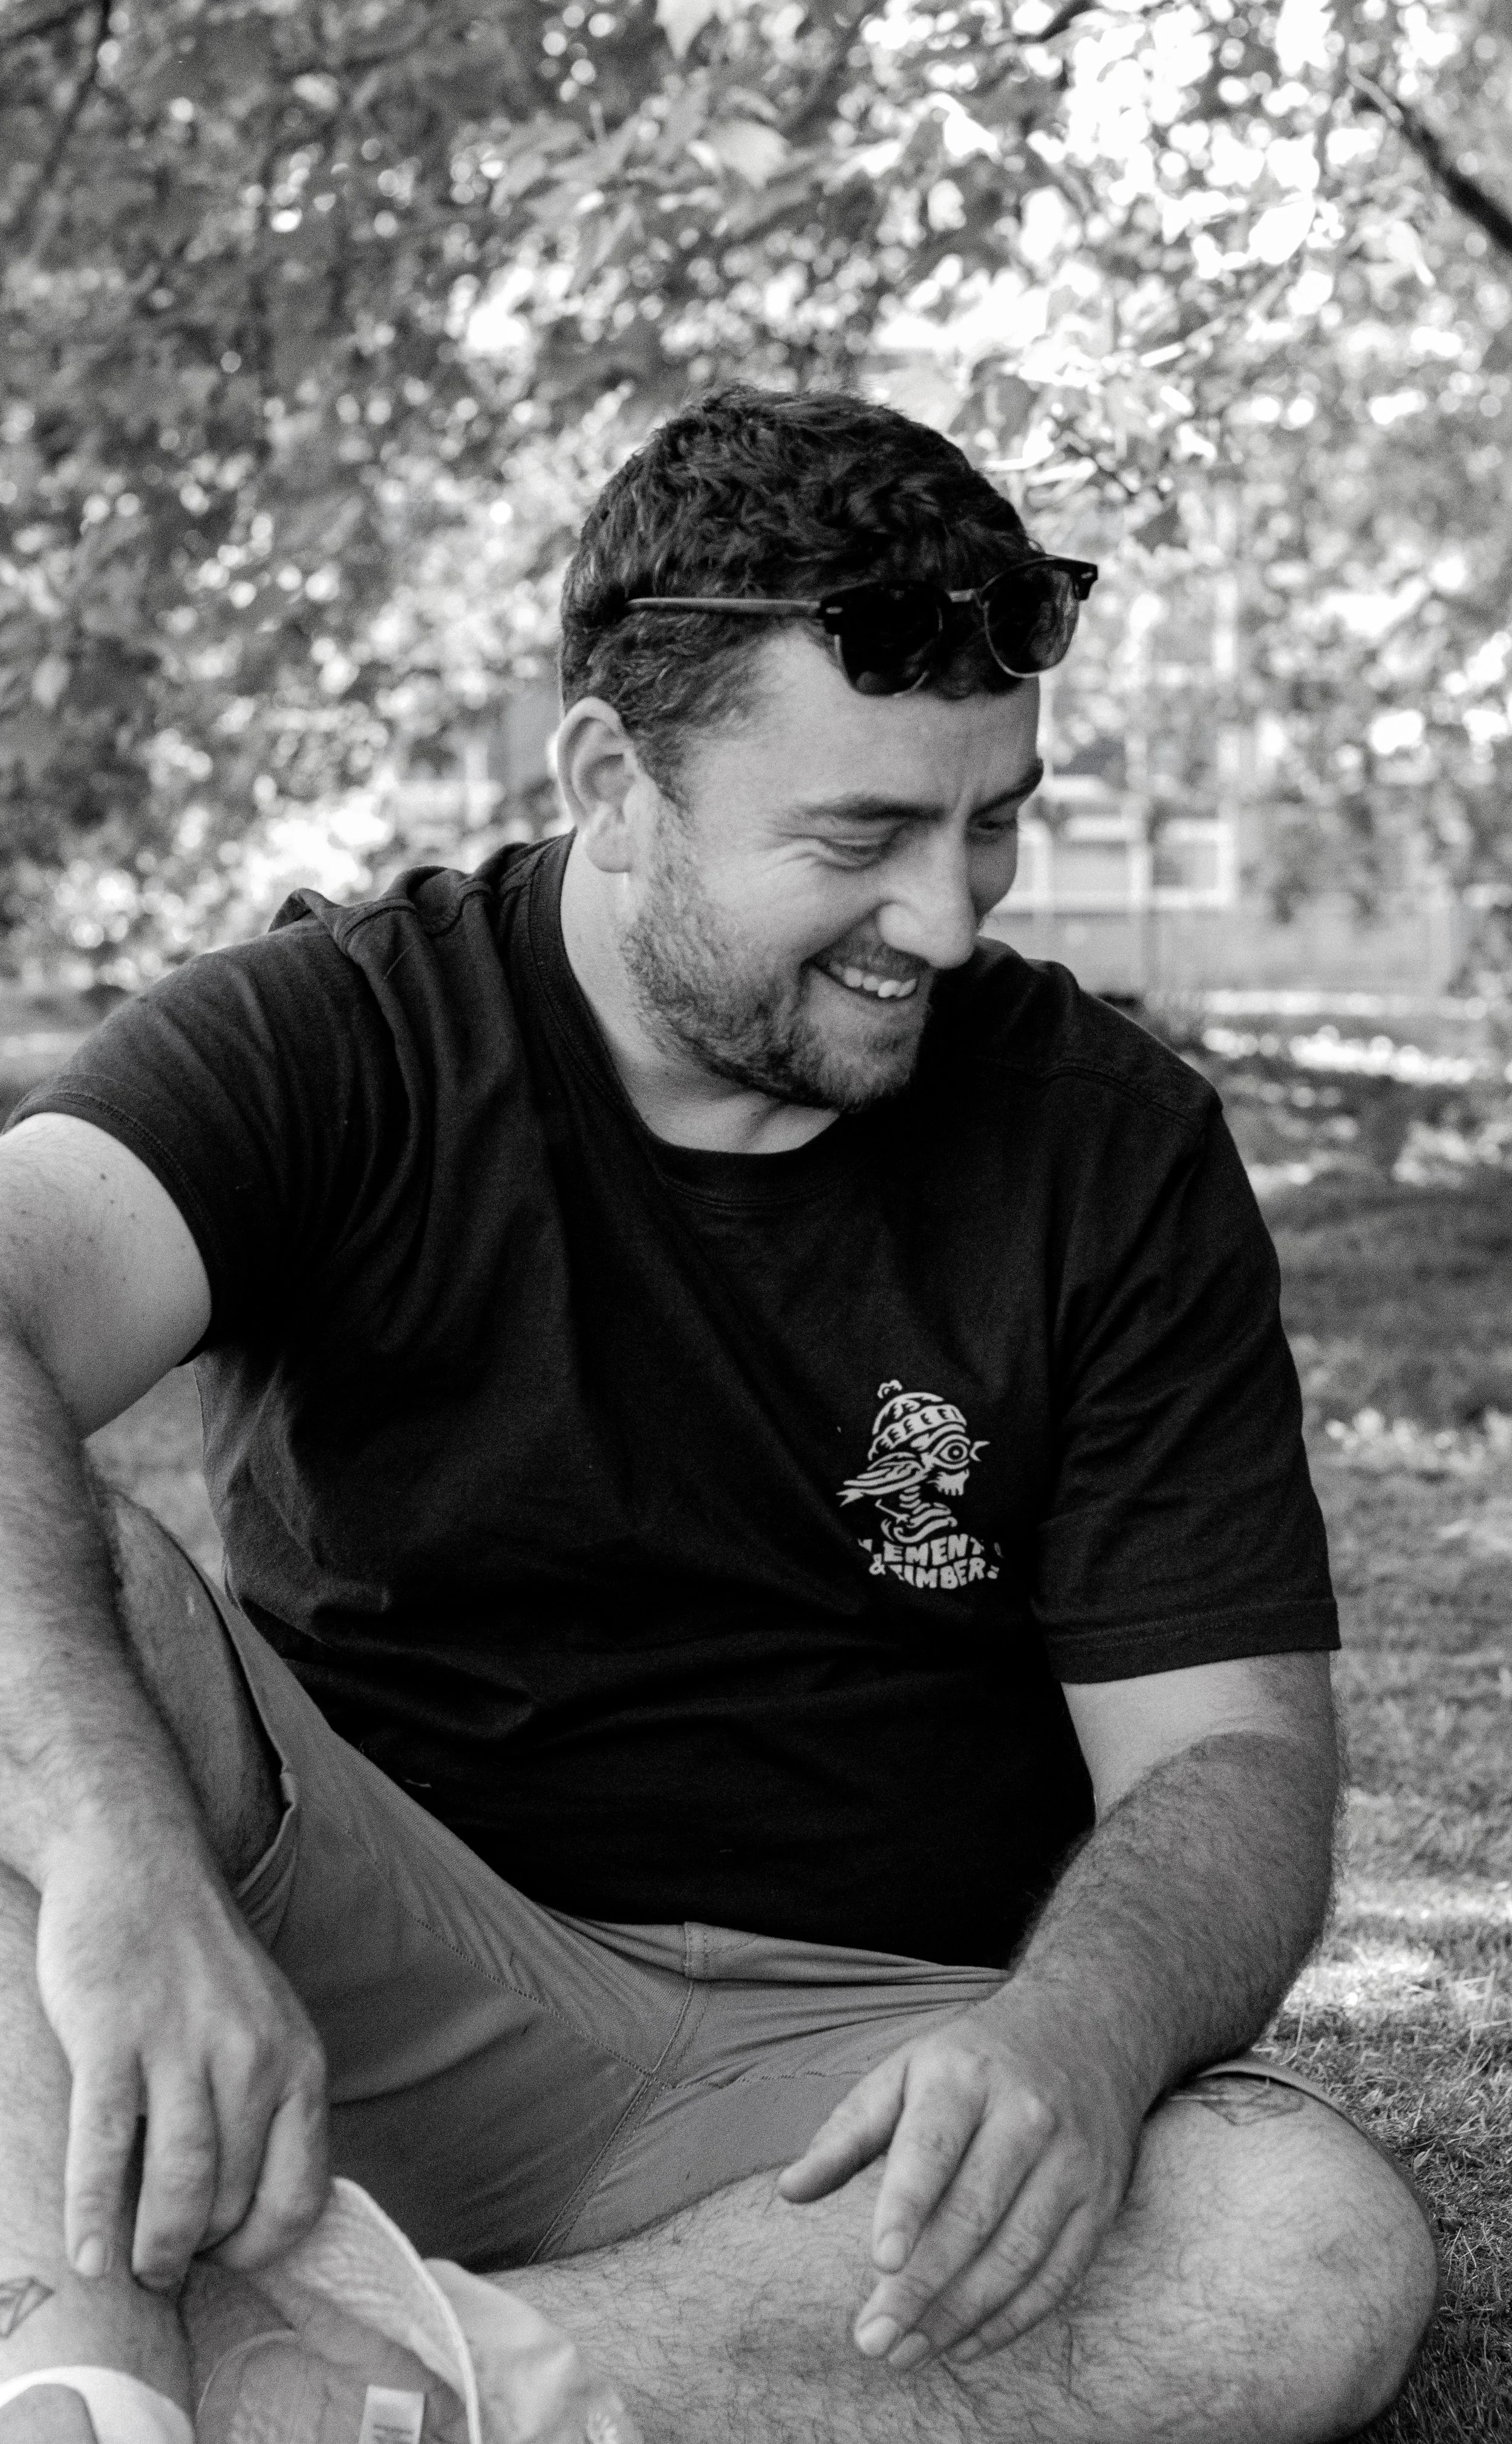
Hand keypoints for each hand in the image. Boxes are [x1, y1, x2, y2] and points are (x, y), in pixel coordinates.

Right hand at [35, 1833, 328, 2290]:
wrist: (137, 1863)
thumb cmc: (198, 1959)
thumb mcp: (266, 2023)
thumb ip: (267, 2102)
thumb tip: (251, 2209)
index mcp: (298, 2060)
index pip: (299, 2193)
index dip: (259, 2245)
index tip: (223, 2258)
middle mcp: (252, 2056)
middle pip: (230, 2199)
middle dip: (195, 2250)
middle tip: (163, 2267)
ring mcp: (182, 2046)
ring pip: (177, 2186)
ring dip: (153, 2250)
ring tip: (132, 2273)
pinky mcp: (113, 2038)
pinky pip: (106, 2148)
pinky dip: (95, 2213)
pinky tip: (87, 2255)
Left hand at [776, 1996, 1140, 2370]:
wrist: (1085, 2029)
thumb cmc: (971, 2061)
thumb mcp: (904, 2070)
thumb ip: (847, 2132)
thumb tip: (789, 2191)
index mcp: (965, 2076)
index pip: (933, 2148)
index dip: (907, 2206)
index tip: (881, 2261)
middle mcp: (1026, 2115)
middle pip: (973, 2215)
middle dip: (921, 2287)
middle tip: (873, 2340)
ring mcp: (1071, 2161)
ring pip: (1017, 2255)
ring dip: (960, 2316)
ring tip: (907, 2352)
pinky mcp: (1100, 2201)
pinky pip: (1059, 2275)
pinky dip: (1012, 2321)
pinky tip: (965, 2345)